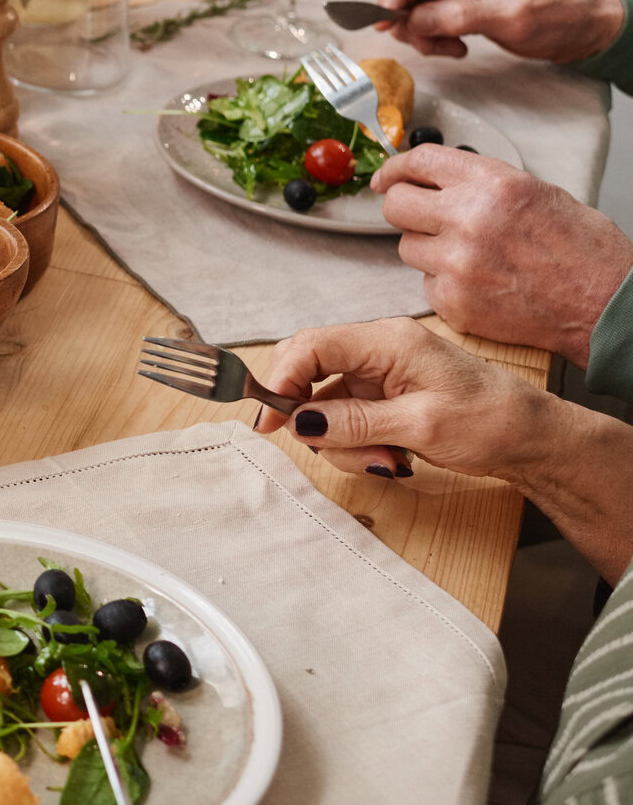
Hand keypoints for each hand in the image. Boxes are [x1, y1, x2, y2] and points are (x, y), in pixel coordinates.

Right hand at [249, 316, 555, 482]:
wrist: (534, 440)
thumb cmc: (492, 421)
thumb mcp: (420, 426)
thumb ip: (353, 422)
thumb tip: (299, 422)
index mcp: (388, 341)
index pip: (311, 346)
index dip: (282, 380)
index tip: (271, 422)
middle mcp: (378, 351)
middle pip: (310, 374)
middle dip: (313, 419)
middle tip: (329, 449)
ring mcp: (379, 376)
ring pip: (325, 407)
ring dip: (343, 443)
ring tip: (386, 463)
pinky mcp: (383, 399)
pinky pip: (346, 421)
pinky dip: (357, 446)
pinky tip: (391, 460)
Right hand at [373, 0, 626, 60]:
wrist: (585, 24)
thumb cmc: (559, 16)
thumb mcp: (511, 18)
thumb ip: (459, 15)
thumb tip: (413, 18)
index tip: (381, 23)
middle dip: (408, 17)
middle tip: (427, 43)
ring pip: (416, 1)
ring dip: (422, 29)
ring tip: (450, 47)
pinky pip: (431, 11)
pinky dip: (434, 31)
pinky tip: (455, 44)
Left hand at [373, 146, 632, 365]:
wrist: (606, 305)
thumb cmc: (584, 252)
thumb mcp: (539, 194)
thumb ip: (484, 185)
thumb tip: (440, 182)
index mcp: (493, 184)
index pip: (420, 162)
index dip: (396, 169)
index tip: (385, 178)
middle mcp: (468, 219)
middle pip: (396, 206)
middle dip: (405, 210)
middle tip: (421, 217)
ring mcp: (457, 263)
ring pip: (407, 247)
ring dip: (428, 249)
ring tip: (470, 256)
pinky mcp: (453, 301)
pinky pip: (426, 284)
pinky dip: (445, 284)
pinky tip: (479, 283)